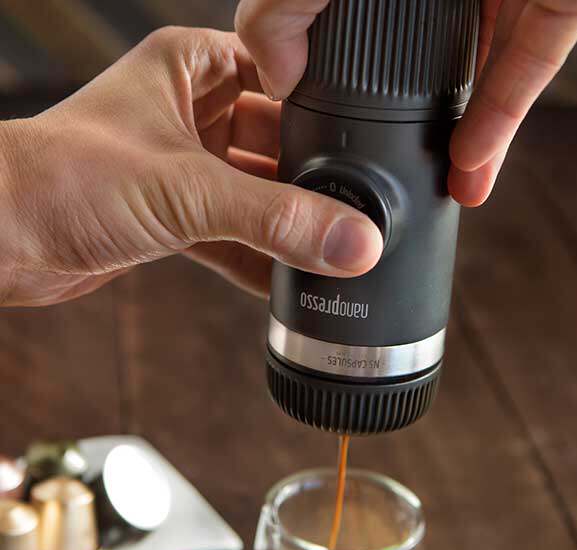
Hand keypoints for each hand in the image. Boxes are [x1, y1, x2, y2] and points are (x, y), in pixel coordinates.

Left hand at [0, 27, 381, 306]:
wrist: (2, 240)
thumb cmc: (61, 180)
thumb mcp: (186, 190)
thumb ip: (275, 218)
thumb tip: (349, 241)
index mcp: (191, 68)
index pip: (281, 77)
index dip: (323, 111)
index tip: (365, 147)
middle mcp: (190, 113)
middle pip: (275, 142)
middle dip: (310, 179)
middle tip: (355, 211)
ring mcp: (184, 167)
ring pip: (255, 193)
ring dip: (285, 225)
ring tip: (329, 250)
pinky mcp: (175, 215)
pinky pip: (232, 233)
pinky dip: (256, 258)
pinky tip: (286, 279)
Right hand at [236, 0, 576, 205]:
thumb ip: (279, 9)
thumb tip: (279, 77)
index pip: (345, 39)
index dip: (330, 91)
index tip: (320, 136)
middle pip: (413, 71)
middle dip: (401, 130)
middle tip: (383, 176)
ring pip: (472, 80)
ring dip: (454, 145)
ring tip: (435, 188)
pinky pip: (522, 70)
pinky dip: (496, 121)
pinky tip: (469, 167)